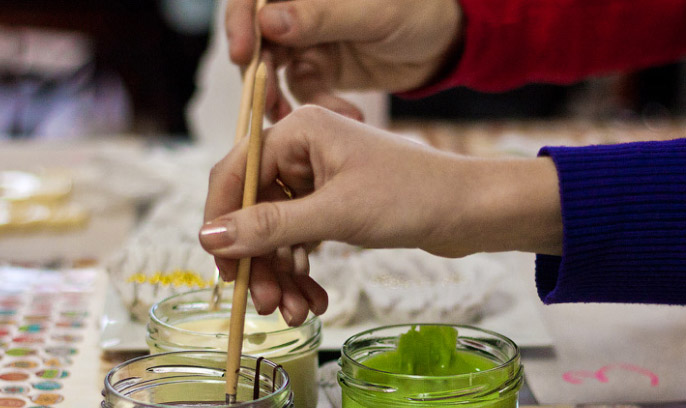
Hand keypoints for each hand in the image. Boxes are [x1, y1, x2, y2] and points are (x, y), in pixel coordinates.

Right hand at [201, 106, 562, 323]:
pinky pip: (302, 240)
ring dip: (282, 276)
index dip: (222, 224)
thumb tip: (209, 237)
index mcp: (298, 131)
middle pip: (256, 210)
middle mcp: (304, 149)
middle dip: (260, 263)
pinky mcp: (335, 204)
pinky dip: (304, 272)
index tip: (222, 270)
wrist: (471, 210)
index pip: (236, 174)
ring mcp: (319, 178)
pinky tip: (314, 302)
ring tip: (294, 315)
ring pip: (278, 233)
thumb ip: (270, 226)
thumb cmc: (412, 197)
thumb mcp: (335, 214)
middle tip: (265, 306)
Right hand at [226, 0, 462, 121]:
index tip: (242, 56)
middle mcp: (296, 9)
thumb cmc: (417, 8)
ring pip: (273, 72)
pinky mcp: (320, 69)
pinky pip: (304, 92)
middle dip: (258, 74)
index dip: (239, 23)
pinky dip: (320, 107)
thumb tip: (268, 22)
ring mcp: (306, 40)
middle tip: (268, 104)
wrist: (446, 42)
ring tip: (295, 119)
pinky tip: (348, 115)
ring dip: (281, 98)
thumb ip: (320, 16)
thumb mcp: (372, 11)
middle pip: (256, 39)